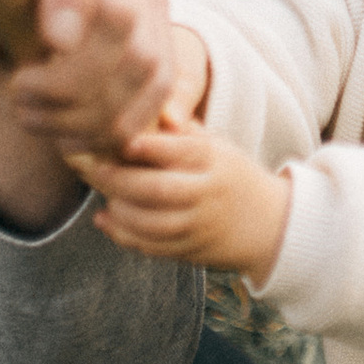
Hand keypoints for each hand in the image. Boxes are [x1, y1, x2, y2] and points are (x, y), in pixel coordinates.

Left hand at [0, 0, 202, 234]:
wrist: (14, 20)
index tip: (51, 44)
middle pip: (120, 18)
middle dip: (71, 77)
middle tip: (19, 98)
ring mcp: (146, 0)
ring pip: (143, 64)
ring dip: (88, 111)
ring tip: (37, 121)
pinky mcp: (161, 41)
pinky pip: (158, 91)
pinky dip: (118, 126)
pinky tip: (75, 139)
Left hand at [83, 115, 293, 280]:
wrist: (271, 225)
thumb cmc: (231, 176)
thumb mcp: (218, 147)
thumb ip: (181, 134)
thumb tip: (137, 113)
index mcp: (215, 160)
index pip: (180, 150)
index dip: (149, 147)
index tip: (123, 140)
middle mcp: (208, 193)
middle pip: (157, 190)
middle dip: (119, 180)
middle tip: (92, 169)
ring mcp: (200, 225)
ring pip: (152, 223)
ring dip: (120, 212)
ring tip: (103, 197)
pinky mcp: (192, 250)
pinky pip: (153, 247)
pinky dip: (124, 236)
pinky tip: (106, 221)